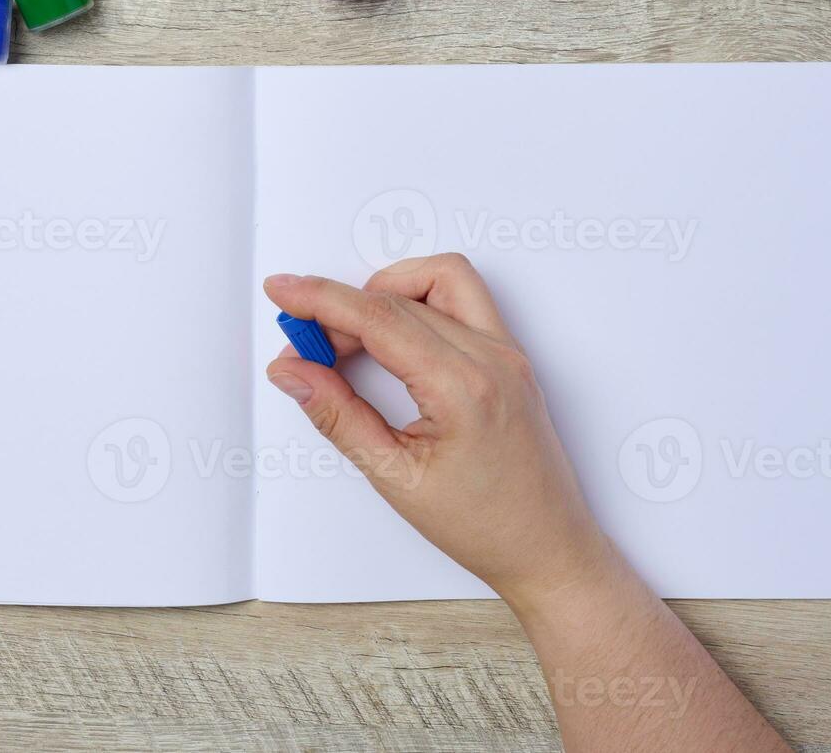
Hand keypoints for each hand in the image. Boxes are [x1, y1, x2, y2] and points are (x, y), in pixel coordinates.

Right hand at [265, 256, 789, 751]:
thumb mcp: (394, 477)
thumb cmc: (484, 526)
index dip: (320, 298)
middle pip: (397, 299)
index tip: (281, 290)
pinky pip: (460, 300)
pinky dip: (417, 303)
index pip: (378, 317)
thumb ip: (337, 415)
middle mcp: (492, 357)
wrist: (549, 550)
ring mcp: (507, 352)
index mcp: (464, 387)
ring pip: (437, 280)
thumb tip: (293, 372)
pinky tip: (390, 340)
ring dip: (386, 294)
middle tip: (302, 348)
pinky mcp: (510, 357)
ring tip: (351, 340)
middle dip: (339, 310)